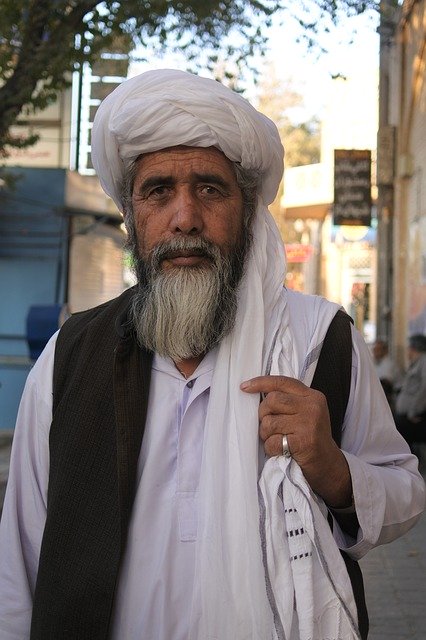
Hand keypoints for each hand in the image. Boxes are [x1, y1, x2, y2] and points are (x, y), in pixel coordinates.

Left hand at [240, 375, 352, 507]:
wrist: (328, 464)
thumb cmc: (310, 437)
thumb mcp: (305, 413)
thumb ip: (288, 400)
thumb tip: (256, 393)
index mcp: (312, 396)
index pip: (282, 382)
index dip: (261, 383)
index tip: (244, 387)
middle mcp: (312, 406)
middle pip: (272, 400)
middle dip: (263, 414)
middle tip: (268, 426)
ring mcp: (309, 423)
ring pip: (269, 422)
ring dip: (266, 434)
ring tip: (276, 439)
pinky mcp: (304, 442)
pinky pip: (273, 441)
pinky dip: (270, 448)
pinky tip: (279, 451)